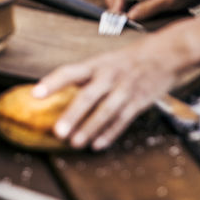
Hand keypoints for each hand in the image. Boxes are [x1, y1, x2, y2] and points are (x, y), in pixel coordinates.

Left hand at [32, 38, 179, 149]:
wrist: (164, 54)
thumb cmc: (127, 59)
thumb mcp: (104, 61)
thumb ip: (85, 77)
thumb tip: (57, 93)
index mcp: (96, 64)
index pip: (70, 71)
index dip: (52, 82)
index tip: (35, 94)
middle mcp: (109, 75)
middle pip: (88, 96)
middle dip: (73, 115)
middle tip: (58, 132)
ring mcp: (125, 89)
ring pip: (106, 111)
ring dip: (90, 128)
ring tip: (75, 143)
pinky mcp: (139, 102)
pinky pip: (123, 120)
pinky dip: (110, 133)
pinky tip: (97, 145)